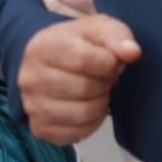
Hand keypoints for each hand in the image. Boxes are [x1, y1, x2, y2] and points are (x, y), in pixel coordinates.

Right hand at [17, 14, 141, 145]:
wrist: (50, 62)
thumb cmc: (77, 44)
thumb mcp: (97, 28)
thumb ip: (117, 35)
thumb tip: (132, 51)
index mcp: (42, 47)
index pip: (85, 60)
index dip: (109, 63)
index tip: (110, 60)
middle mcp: (30, 78)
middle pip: (85, 88)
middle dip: (105, 82)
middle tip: (104, 76)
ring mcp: (32, 105)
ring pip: (83, 113)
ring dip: (100, 103)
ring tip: (97, 90)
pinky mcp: (39, 128)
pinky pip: (78, 133)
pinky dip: (92, 122)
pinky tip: (88, 105)